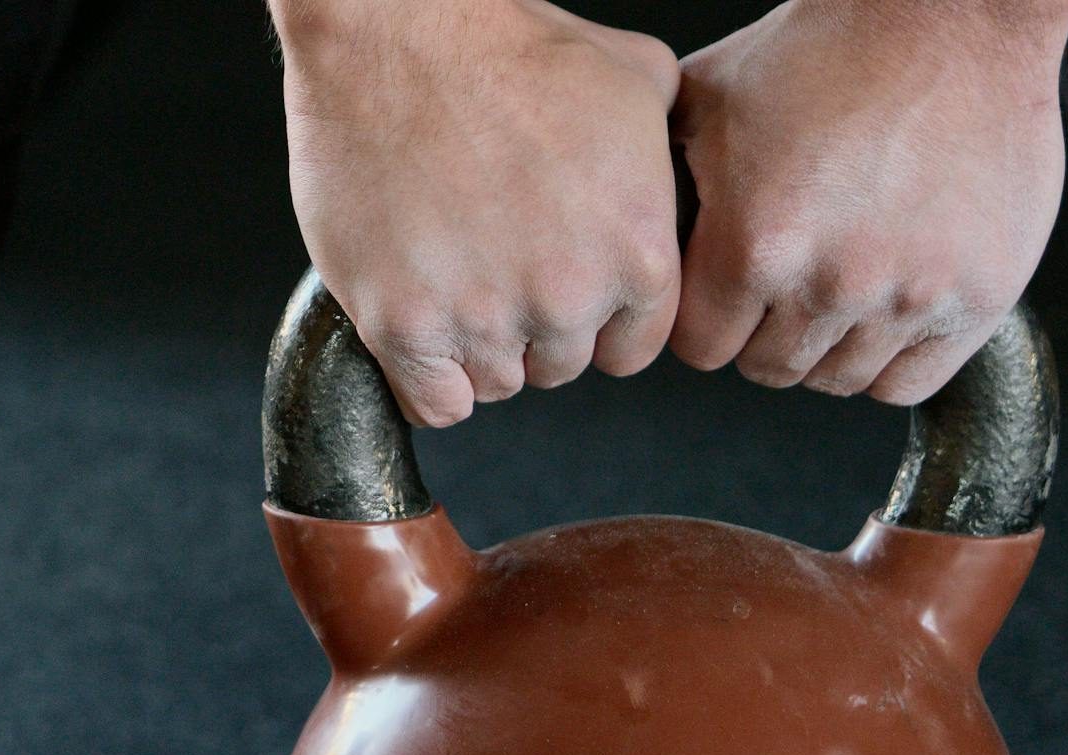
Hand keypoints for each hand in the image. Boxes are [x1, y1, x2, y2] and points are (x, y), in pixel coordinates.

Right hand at [272, 0, 681, 425]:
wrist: (397, 36)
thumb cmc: (505, 45)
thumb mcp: (633, 79)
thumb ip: (664, 150)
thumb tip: (671, 171)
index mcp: (637, 254)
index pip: (629, 349)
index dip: (594, 320)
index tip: (562, 292)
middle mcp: (567, 299)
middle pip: (558, 366)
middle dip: (532, 328)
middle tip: (496, 266)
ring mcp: (481, 318)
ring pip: (494, 385)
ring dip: (477, 349)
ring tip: (453, 282)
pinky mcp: (402, 327)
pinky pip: (432, 404)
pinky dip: (427, 380)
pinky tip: (422, 330)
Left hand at [671, 0, 1067, 403]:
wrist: (955, 15)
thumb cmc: (832, 48)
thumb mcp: (708, 101)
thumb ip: (661, 178)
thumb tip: (621, 223)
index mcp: (753, 246)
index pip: (701, 348)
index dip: (704, 322)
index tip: (720, 298)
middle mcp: (829, 282)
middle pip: (768, 369)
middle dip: (763, 334)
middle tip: (781, 287)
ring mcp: (907, 296)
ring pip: (836, 380)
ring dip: (825, 346)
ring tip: (833, 288)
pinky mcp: (977, 297)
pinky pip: (909, 383)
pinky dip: (888, 361)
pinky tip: (879, 313)